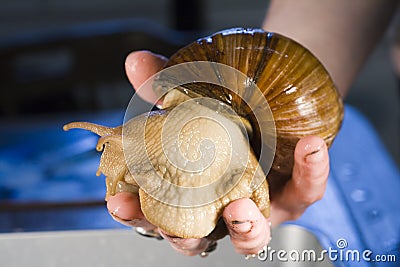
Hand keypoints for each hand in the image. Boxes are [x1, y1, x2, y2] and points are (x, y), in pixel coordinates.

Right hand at [106, 51, 329, 255]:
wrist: (270, 101)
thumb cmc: (222, 111)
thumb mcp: (191, 96)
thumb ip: (163, 84)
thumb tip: (137, 63)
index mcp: (189, 193)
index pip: (155, 213)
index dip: (135, 214)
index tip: (118, 204)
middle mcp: (220, 208)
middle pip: (197, 239)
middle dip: (183, 237)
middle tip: (174, 225)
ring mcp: (259, 207)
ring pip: (252, 236)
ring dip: (245, 228)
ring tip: (239, 207)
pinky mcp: (295, 194)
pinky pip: (306, 188)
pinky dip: (309, 170)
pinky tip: (309, 147)